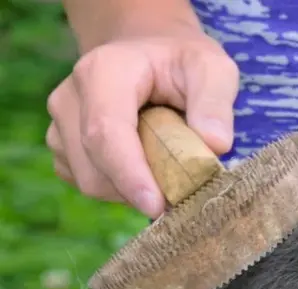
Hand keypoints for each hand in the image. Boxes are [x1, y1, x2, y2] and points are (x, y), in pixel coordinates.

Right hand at [45, 27, 239, 217]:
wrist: (148, 52)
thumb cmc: (181, 62)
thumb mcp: (212, 69)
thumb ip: (216, 103)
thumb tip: (215, 146)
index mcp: (102, 72)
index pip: (106, 132)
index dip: (129, 174)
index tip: (157, 206)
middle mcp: (70, 98)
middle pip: (95, 168)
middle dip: (140, 190)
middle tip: (185, 189)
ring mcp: (60, 125)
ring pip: (91, 182)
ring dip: (133, 191)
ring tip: (167, 166)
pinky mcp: (63, 148)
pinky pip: (90, 184)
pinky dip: (121, 189)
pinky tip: (146, 168)